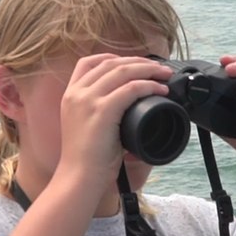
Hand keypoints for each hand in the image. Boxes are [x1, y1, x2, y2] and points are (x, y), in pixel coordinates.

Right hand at [57, 54, 172, 183]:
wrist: (79, 178)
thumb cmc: (87, 159)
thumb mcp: (87, 127)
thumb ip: (101, 112)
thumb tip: (130, 107)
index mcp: (70, 95)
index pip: (88, 62)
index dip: (113, 57)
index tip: (133, 62)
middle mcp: (77, 93)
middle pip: (110, 63)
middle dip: (138, 62)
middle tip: (159, 68)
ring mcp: (88, 100)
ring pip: (123, 71)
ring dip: (148, 70)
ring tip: (164, 75)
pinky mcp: (101, 110)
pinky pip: (131, 88)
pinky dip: (149, 86)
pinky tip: (160, 90)